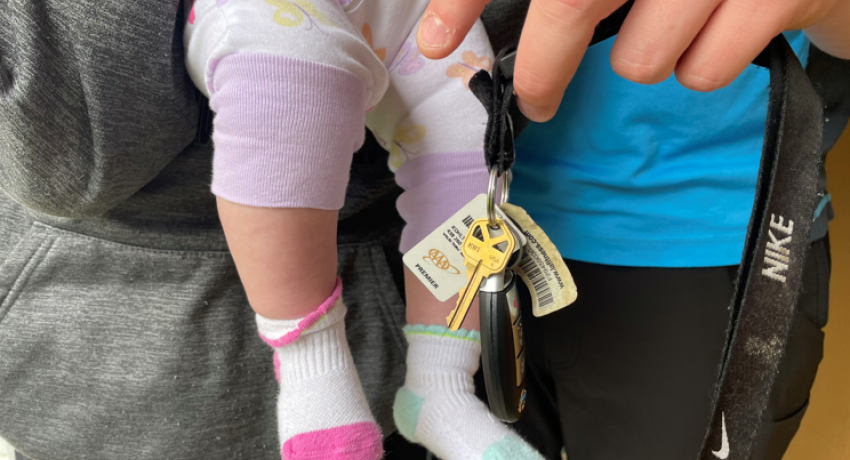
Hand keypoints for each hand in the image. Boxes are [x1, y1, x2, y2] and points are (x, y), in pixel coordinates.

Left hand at [417, 0, 847, 121]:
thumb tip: (469, 20)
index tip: (434, 39)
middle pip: (571, 4)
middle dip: (542, 68)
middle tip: (536, 98)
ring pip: (642, 56)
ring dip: (646, 58)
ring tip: (671, 30)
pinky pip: (704, 70)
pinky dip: (701, 67)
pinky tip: (719, 35)